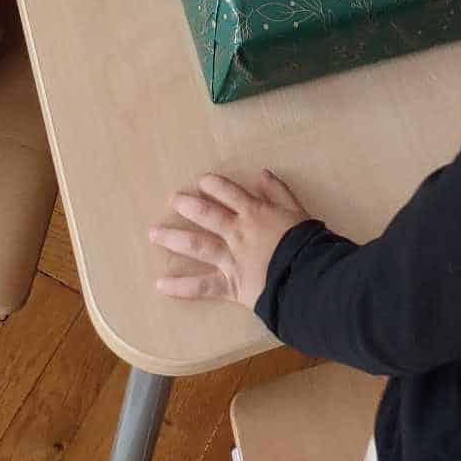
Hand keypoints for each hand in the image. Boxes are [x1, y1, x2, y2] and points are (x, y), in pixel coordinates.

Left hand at [151, 168, 310, 305]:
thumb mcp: (296, 210)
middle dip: (188, 206)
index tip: (201, 181)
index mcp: (254, 213)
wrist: (306, 275)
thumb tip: (262, 174)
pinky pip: (202, 286)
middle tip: (173, 200)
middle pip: (208, 215)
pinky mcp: (229, 285)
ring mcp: (230, 259)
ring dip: (174, 239)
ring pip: (198, 246)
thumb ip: (279, 191)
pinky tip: (160, 284)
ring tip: (154, 234)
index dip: (214, 185)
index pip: (230, 193)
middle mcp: (237, 232)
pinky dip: (181, 287)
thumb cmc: (305, 241)